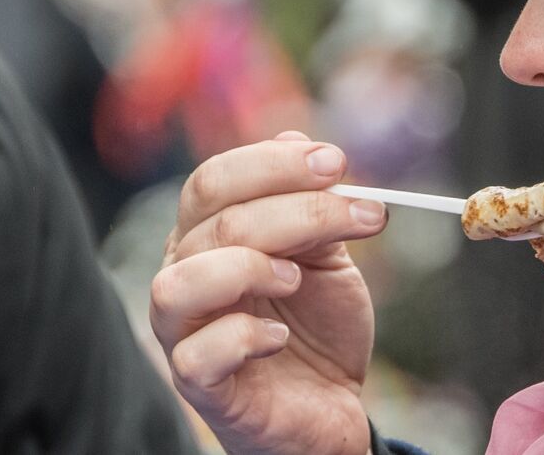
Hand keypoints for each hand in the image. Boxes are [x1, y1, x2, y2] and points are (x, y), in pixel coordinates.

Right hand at [151, 131, 388, 454]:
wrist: (330, 403)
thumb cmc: (317, 324)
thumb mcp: (325, 255)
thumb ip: (311, 205)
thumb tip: (297, 140)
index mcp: (208, 235)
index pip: (214, 179)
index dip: (274, 164)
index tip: (337, 162)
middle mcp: (184, 276)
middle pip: (217, 221)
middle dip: (298, 208)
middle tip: (362, 211)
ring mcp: (183, 333)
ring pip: (182, 282)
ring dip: (249, 266)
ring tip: (299, 277)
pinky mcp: (200, 385)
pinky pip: (196, 355)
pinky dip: (243, 338)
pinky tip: (281, 338)